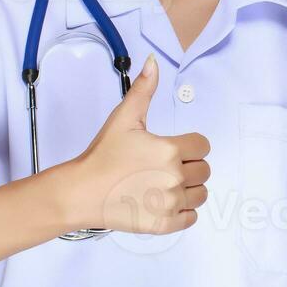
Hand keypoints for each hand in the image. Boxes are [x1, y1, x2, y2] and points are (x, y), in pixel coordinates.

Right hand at [55, 54, 210, 234]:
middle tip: (163, 167)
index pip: (203, 145)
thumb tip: (152, 62)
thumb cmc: (103, 155)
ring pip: (201, 194)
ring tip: (164, 184)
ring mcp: (170, 203)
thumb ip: (143, 89)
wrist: (82, 191)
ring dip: (189, 189)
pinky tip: (164, 201)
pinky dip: (183, 211)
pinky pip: (192, 217)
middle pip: (204, 170)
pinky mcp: (164, 224)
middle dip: (189, 166)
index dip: (189, 145)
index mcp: (170, 149)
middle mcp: (174, 177)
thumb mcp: (124, 118)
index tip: (171, 149)